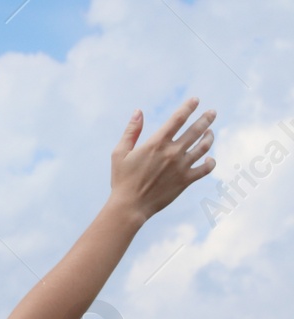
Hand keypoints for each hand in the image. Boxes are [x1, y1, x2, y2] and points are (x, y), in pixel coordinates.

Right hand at [109, 97, 215, 221]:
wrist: (130, 206)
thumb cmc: (122, 180)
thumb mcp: (119, 153)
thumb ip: (131, 131)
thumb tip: (138, 111)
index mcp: (157, 143)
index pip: (178, 119)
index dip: (188, 107)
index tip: (196, 100)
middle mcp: (172, 152)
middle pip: (196, 129)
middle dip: (206, 118)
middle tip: (212, 112)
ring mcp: (181, 166)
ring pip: (204, 146)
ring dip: (209, 136)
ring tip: (210, 132)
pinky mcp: (186, 180)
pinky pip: (206, 168)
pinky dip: (211, 162)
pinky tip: (210, 158)